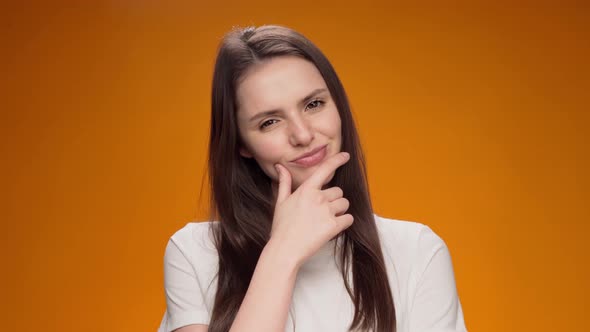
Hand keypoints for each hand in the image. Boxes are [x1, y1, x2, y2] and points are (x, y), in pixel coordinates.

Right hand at [268, 152, 353, 267]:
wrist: (285, 249)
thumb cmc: (281, 226)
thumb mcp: (280, 202)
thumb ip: (284, 182)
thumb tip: (280, 166)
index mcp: (306, 190)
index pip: (324, 169)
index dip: (337, 160)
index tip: (346, 156)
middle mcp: (318, 198)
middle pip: (338, 191)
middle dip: (334, 200)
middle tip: (322, 211)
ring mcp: (326, 212)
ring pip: (345, 204)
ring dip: (340, 211)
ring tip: (326, 220)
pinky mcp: (333, 226)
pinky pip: (348, 219)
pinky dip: (344, 223)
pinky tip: (332, 228)